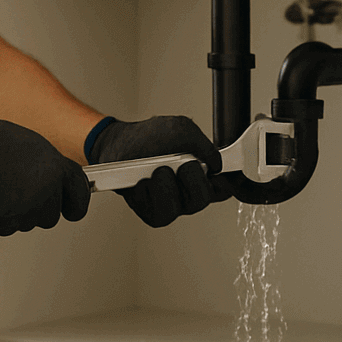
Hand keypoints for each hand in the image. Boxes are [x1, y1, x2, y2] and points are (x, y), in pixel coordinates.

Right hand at [0, 102, 90, 235]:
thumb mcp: (37, 148)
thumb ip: (51, 170)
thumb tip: (55, 185)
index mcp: (57, 169)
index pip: (79, 194)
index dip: (76, 205)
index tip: (73, 210)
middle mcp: (46, 190)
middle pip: (52, 216)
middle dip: (40, 210)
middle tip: (24, 195)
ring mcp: (26, 205)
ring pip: (28, 224)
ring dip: (17, 214)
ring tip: (4, 191)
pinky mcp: (6, 217)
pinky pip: (8, 228)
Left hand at [89, 116, 229, 227]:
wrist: (117, 145)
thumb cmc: (148, 137)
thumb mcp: (179, 129)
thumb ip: (203, 144)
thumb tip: (218, 162)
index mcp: (201, 173)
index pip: (223, 188)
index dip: (224, 183)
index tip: (214, 172)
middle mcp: (187, 192)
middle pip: (201, 199)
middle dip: (191, 179)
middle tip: (180, 164)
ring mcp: (170, 203)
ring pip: (177, 208)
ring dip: (165, 185)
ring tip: (156, 170)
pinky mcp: (151, 212)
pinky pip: (155, 212)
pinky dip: (146, 193)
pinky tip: (141, 181)